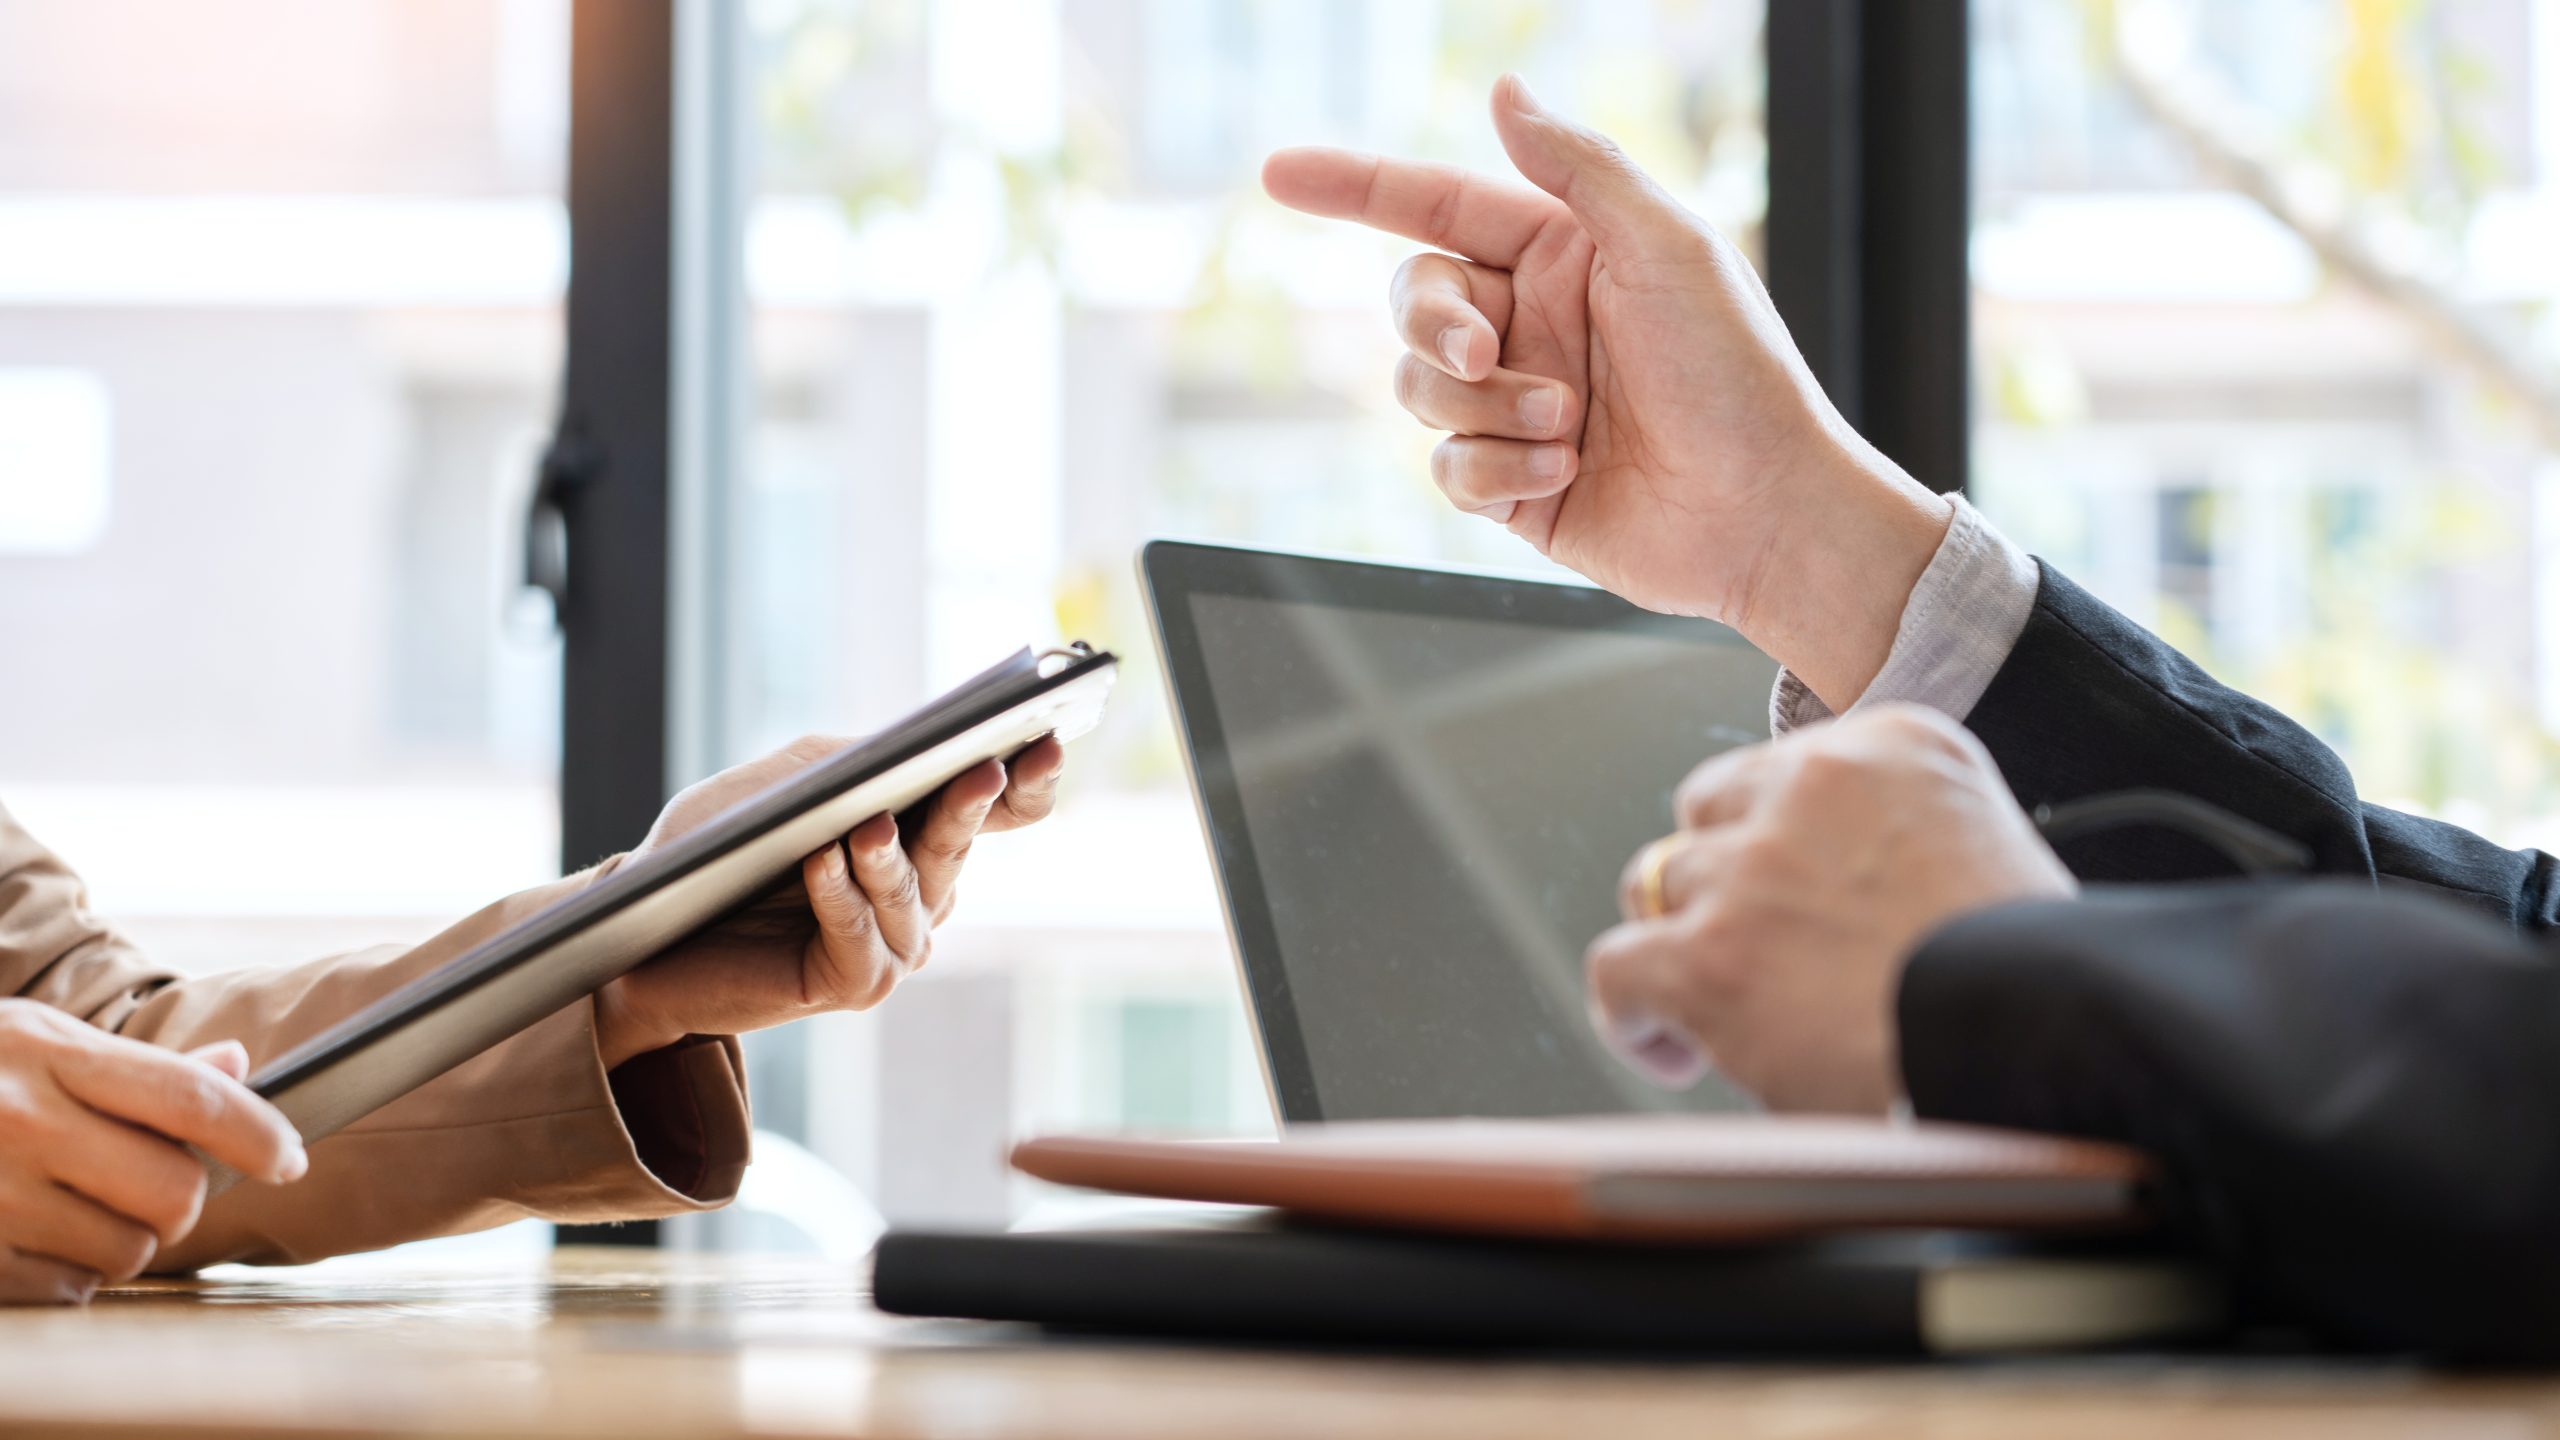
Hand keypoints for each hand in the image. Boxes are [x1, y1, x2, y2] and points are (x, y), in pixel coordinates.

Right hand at [0, 1003, 306, 1302]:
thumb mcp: (32, 1041)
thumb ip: (136, 1067)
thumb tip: (238, 1068)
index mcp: (46, 1051)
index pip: (190, 1097)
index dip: (258, 1133)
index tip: (289, 1159)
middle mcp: (17, 1118)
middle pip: (172, 1188)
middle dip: (184, 1199)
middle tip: (160, 1187)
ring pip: (127, 1248)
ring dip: (127, 1239)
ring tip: (83, 1206)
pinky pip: (68, 1287)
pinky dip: (73, 1272)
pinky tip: (39, 1235)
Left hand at [592, 735, 1064, 1068]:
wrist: (645, 935)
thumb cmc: (717, 853)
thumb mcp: (783, 785)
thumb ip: (845, 765)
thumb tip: (903, 751)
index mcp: (920, 838)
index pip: (996, 811)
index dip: (1028, 781)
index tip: (1047, 739)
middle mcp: (921, 895)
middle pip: (957, 846)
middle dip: (971, 805)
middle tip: (985, 768)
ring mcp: (893, 945)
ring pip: (910, 896)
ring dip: (889, 858)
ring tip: (870, 823)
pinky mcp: (854, 984)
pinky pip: (858, 938)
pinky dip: (840, 898)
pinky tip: (824, 862)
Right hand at [1263, 75, 1954, 709]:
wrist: (1764, 514)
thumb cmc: (1739, 376)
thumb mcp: (1667, 246)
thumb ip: (1577, 166)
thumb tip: (1504, 90)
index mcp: (1563, 253)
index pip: (1435, 204)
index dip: (1353, 187)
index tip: (1279, 173)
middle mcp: (1532, 324)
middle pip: (1414, 301)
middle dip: (1432, 326)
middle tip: (1483, 354)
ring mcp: (1516, 406)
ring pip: (1422, 392)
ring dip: (1487, 409)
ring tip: (1569, 427)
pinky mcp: (1511, 486)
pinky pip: (1449, 468)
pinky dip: (1497, 471)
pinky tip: (1562, 476)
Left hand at [1587, 707, 2073, 1112]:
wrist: (2046, 1040)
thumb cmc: (2037, 979)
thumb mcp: (1989, 850)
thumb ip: (1901, 836)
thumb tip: (1834, 890)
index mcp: (1897, 743)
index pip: (1788, 767)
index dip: (1776, 838)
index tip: (1796, 891)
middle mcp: (1814, 783)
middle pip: (1710, 811)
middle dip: (1720, 878)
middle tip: (1753, 947)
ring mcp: (1754, 867)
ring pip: (1656, 880)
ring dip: (1678, 940)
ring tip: (1711, 1005)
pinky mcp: (1711, 956)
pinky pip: (1618, 966)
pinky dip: (1629, 1012)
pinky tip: (1670, 1047)